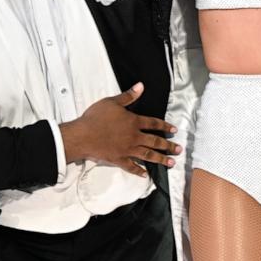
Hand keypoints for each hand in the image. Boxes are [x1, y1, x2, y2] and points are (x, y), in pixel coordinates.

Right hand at [60, 83, 179, 176]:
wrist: (82, 136)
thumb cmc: (95, 118)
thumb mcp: (112, 102)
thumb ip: (128, 96)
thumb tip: (140, 86)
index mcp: (133, 122)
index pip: (153, 124)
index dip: (165, 126)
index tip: (174, 130)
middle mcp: (134, 137)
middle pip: (155, 142)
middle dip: (168, 146)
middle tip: (178, 150)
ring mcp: (127, 150)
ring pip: (147, 155)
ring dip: (160, 159)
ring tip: (171, 163)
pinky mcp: (118, 159)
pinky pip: (131, 167)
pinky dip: (139, 171)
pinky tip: (146, 174)